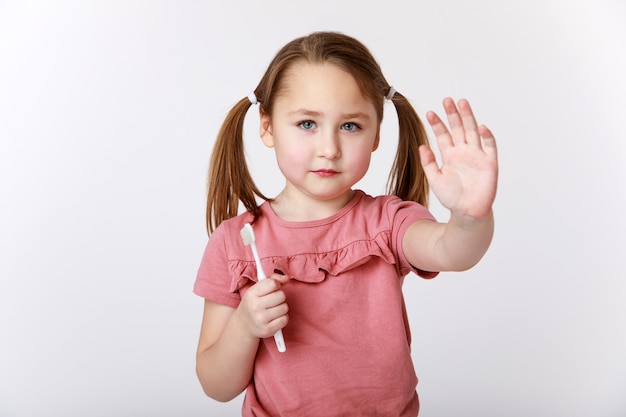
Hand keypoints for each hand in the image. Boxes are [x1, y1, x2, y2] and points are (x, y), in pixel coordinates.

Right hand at [237, 273, 289, 338]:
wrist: (243, 325)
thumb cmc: (254, 303)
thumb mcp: (257, 289)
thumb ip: (272, 280)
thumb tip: (287, 278)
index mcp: (252, 294)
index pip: (273, 283)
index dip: (276, 285)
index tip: (273, 289)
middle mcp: (255, 306)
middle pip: (281, 295)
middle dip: (280, 297)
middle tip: (273, 301)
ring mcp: (261, 319)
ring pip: (285, 307)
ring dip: (282, 308)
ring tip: (273, 310)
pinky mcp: (267, 330)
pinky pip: (285, 319)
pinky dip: (282, 318)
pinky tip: (275, 318)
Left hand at [420, 98, 497, 218]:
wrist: (467, 212)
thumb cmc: (452, 197)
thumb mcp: (435, 179)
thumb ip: (428, 163)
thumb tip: (422, 146)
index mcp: (450, 155)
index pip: (443, 135)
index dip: (437, 124)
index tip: (429, 113)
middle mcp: (463, 152)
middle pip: (458, 128)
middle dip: (453, 114)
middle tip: (447, 100)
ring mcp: (477, 155)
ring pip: (473, 132)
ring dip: (468, 117)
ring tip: (462, 103)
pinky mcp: (489, 163)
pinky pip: (489, 147)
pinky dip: (487, 137)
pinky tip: (481, 127)